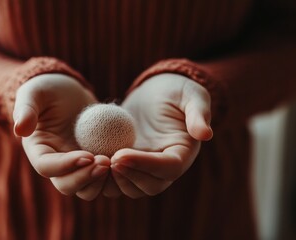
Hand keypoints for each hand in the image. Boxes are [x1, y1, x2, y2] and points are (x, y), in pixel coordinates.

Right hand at [13, 74, 109, 200]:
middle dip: (86, 178)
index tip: (86, 156)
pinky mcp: (95, 164)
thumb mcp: (35, 93)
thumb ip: (26, 109)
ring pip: (87, 188)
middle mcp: (57, 165)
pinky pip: (104, 179)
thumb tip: (20, 129)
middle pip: (67, 185)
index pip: (47, 167)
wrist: (68, 92)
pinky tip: (124, 160)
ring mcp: (77, 167)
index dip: (66, 166)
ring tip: (114, 162)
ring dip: (100, 181)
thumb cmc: (48, 90)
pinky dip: (113, 176)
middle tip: (105, 162)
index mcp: (39, 151)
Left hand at [110, 73, 212, 197]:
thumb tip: (206, 134)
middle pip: (150, 186)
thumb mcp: (191, 95)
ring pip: (131, 188)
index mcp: (182, 153)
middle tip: (108, 159)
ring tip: (98, 162)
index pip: (168, 168)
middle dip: (128, 177)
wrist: (156, 93)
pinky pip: (116, 179)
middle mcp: (164, 167)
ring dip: (114, 181)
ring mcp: (145, 168)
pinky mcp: (128, 164)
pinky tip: (90, 160)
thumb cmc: (175, 90)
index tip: (121, 154)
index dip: (145, 165)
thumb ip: (198, 113)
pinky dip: (104, 176)